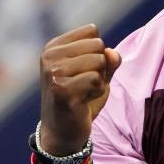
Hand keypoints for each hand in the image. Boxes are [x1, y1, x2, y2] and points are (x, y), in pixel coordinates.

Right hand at [39, 25, 121, 155]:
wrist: (62, 132)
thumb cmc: (80, 99)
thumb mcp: (97, 74)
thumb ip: (108, 60)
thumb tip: (113, 54)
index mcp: (53, 47)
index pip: (92, 31)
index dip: (97, 52)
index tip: (82, 71)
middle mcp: (50, 56)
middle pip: (98, 45)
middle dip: (100, 68)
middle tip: (83, 86)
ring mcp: (54, 73)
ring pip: (100, 62)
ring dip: (99, 81)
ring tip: (82, 93)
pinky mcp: (62, 90)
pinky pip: (98, 81)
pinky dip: (97, 93)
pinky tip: (82, 102)